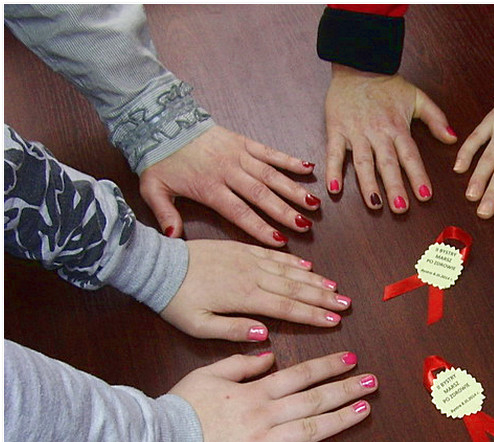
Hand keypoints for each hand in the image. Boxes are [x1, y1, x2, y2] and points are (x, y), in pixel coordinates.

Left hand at [139, 125, 319, 246]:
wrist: (161, 121)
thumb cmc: (158, 159)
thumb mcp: (152, 189)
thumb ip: (164, 213)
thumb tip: (173, 237)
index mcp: (209, 187)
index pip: (239, 211)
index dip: (260, 227)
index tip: (279, 241)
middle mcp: (228, 171)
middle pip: (261, 195)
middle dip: (285, 212)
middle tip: (305, 226)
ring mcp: (238, 155)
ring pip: (270, 175)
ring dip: (294, 190)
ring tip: (314, 204)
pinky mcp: (243, 141)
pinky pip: (270, 152)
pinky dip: (289, 160)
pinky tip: (308, 168)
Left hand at [160, 240, 349, 341]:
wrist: (156, 265)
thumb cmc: (174, 300)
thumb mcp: (197, 325)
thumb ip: (232, 331)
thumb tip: (264, 336)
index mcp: (244, 296)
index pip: (287, 307)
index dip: (313, 315)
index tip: (335, 320)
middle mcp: (251, 275)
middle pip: (295, 288)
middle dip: (324, 297)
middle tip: (346, 303)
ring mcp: (247, 259)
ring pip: (289, 270)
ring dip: (315, 280)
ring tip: (336, 287)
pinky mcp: (240, 248)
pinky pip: (273, 254)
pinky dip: (293, 260)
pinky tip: (307, 266)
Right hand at [168, 351, 376, 441]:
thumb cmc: (179, 409)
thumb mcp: (207, 374)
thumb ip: (241, 364)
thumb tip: (270, 356)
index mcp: (254, 391)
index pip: (300, 375)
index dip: (328, 367)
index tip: (351, 360)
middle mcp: (265, 415)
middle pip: (314, 399)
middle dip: (347, 389)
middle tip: (373, 382)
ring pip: (311, 429)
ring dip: (342, 419)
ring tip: (366, 409)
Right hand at [324, 64, 455, 211]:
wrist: (358, 63)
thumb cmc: (387, 84)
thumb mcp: (417, 97)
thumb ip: (436, 119)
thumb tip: (453, 139)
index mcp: (397, 126)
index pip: (410, 156)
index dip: (418, 176)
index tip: (426, 196)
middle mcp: (377, 132)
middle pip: (387, 163)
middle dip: (394, 186)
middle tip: (401, 207)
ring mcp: (356, 131)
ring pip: (362, 161)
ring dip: (368, 184)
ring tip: (374, 204)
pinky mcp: (336, 129)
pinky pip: (334, 152)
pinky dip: (333, 170)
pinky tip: (334, 189)